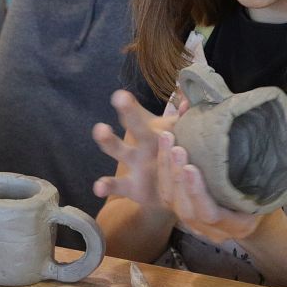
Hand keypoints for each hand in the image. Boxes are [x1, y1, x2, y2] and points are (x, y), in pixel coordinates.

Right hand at [91, 90, 177, 208]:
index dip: (134, 103)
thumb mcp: (183, 139)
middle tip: (119, 97)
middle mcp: (140, 145)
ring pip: (118, 149)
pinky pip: (116, 185)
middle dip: (128, 111)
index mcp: (154, 131)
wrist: (174, 192)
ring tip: (100, 129)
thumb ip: (184, 122)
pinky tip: (98, 187)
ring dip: (108, 140)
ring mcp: (133, 165)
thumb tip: (187, 102)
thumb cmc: (175, 158)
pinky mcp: (131, 187)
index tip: (122, 94)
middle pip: (134, 125)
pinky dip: (105, 185)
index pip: (145, 113)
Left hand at [161, 137, 268, 242]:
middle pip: (186, 210)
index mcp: (238, 225)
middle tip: (176, 148)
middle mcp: (214, 230)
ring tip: (167, 139)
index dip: (197, 192)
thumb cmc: (265, 191)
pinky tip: (164, 145)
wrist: (255, 207)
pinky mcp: (182, 212)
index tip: (190, 167)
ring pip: (172, 201)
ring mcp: (196, 224)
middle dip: (177, 177)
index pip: (210, 214)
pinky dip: (163, 169)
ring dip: (166, 169)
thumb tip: (249, 137)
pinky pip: (166, 194)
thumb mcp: (267, 183)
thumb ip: (256, 167)